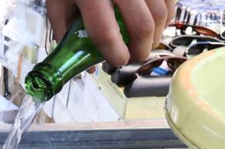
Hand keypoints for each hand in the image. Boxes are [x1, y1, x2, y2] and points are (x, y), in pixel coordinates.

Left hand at [46, 0, 174, 66]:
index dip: (115, 54)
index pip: (105, 33)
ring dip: (156, 34)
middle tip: (135, 57)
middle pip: (142, 25)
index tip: (117, 61)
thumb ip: (67, 33)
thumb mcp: (58, 3)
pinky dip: (166, 13)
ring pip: (161, 12)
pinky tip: (154, 20)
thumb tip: (88, 66)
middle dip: (141, 50)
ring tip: (145, 41)